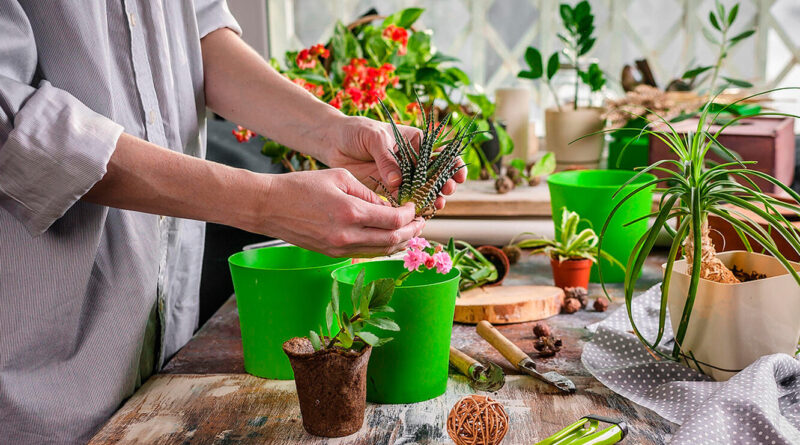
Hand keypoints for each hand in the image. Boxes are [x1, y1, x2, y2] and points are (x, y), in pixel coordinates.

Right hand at [259, 168, 423, 256]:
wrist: (269, 206)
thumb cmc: (302, 186)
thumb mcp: (340, 177)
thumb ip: (368, 192)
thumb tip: (388, 204)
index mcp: (351, 212)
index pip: (394, 220)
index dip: (410, 215)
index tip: (415, 207)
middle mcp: (348, 235)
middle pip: (393, 240)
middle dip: (411, 231)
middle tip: (421, 222)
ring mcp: (340, 248)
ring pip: (381, 251)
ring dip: (399, 242)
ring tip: (410, 232)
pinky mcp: (333, 253)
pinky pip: (366, 252)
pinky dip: (381, 247)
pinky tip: (388, 238)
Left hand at [323, 115, 466, 209]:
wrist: (334, 142)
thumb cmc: (356, 131)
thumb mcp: (373, 138)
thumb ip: (386, 158)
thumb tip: (397, 181)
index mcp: (415, 141)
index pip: (440, 152)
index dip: (453, 164)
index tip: (458, 174)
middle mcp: (412, 160)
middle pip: (436, 174)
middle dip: (445, 184)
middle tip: (445, 191)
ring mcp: (402, 176)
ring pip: (423, 190)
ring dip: (432, 198)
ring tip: (436, 205)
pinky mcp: (389, 189)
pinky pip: (404, 200)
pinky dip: (412, 208)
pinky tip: (418, 213)